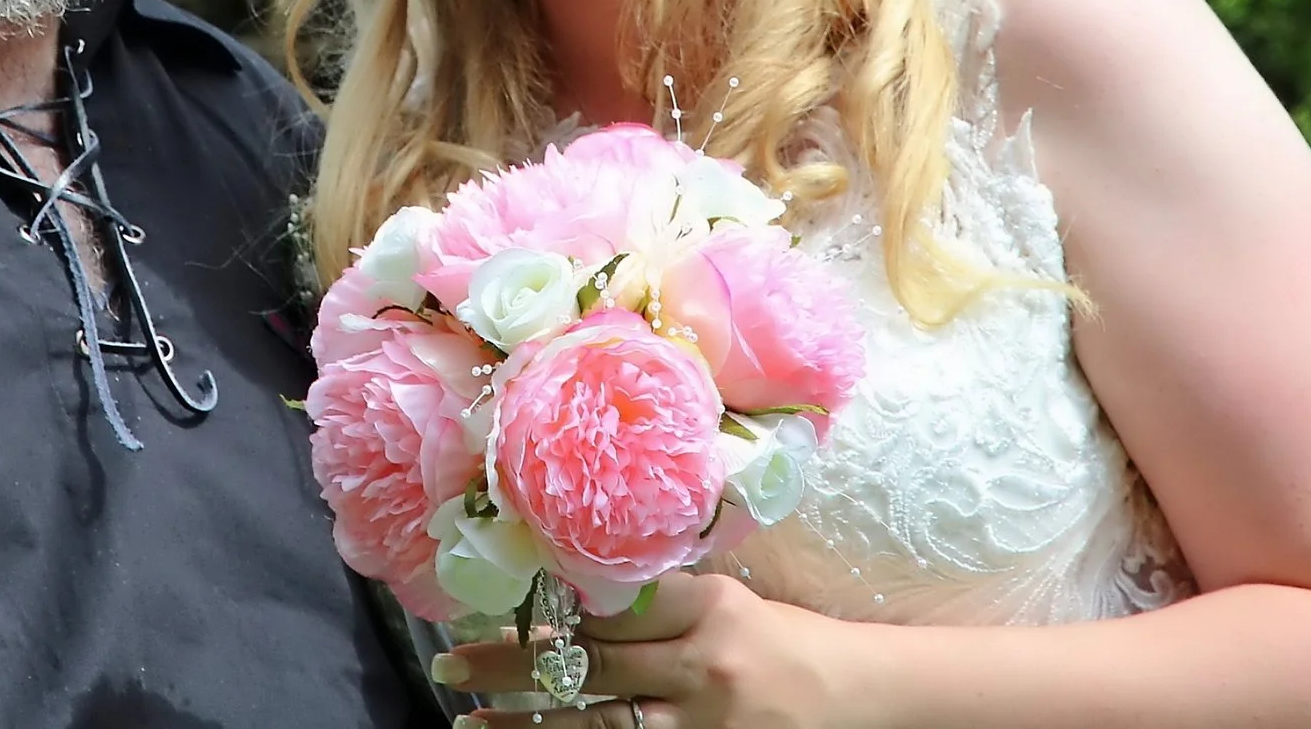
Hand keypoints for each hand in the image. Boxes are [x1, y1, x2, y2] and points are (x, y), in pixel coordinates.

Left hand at [433, 571, 869, 728]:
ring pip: (594, 723)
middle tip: (449, 665)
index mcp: (708, 606)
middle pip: (586, 663)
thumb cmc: (785, 643)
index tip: (491, 610)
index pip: (610, 603)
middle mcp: (703, 664)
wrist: (861, 700)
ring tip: (469, 720)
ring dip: (524, 723)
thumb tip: (574, 595)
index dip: (545, 609)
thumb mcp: (730, 603)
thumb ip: (661, 600)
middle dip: (509, 667)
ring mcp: (704, 724)